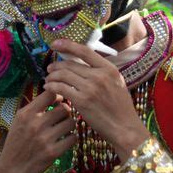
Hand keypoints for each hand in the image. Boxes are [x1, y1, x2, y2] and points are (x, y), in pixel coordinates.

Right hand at [0, 89, 75, 172]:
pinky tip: (65, 139)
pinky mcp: (53, 153)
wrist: (12, 169)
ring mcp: (45, 139)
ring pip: (71, 122)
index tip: (57, 101)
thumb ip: (36, 106)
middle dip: (65, 111)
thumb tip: (58, 95)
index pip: (50, 94)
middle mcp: (36, 124)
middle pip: (64, 108)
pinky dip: (71, 138)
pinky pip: (73, 138)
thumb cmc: (17, 141)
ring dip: (69, 124)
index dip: (57, 95)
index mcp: (27, 113)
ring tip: (63, 128)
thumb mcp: (19, 119)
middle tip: (62, 117)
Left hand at [44, 39, 150, 162]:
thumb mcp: (116, 82)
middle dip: (56, 65)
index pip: (85, 50)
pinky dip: (52, 86)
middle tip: (49, 68)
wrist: (125, 128)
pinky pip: (61, 88)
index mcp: (109, 68)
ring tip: (48, 79)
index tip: (55, 44)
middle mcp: (99, 75)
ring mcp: (90, 88)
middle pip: (70, 63)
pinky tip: (48, 88)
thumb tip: (82, 62)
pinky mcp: (82, 101)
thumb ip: (101, 71)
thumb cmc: (121, 107)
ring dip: (52, 76)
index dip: (67, 45)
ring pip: (64, 75)